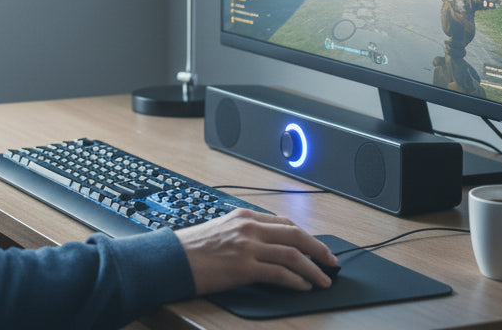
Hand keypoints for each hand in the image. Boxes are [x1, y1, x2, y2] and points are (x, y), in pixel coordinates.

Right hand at [174, 208, 338, 294]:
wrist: (169, 259)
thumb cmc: (190, 249)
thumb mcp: (219, 230)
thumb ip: (242, 233)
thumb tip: (265, 247)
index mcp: (242, 216)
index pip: (283, 223)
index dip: (305, 236)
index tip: (316, 246)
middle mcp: (248, 227)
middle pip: (295, 234)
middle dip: (318, 249)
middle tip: (332, 262)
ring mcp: (247, 246)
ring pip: (293, 254)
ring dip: (313, 268)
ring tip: (323, 280)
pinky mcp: (244, 267)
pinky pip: (280, 273)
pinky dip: (296, 280)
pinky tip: (303, 286)